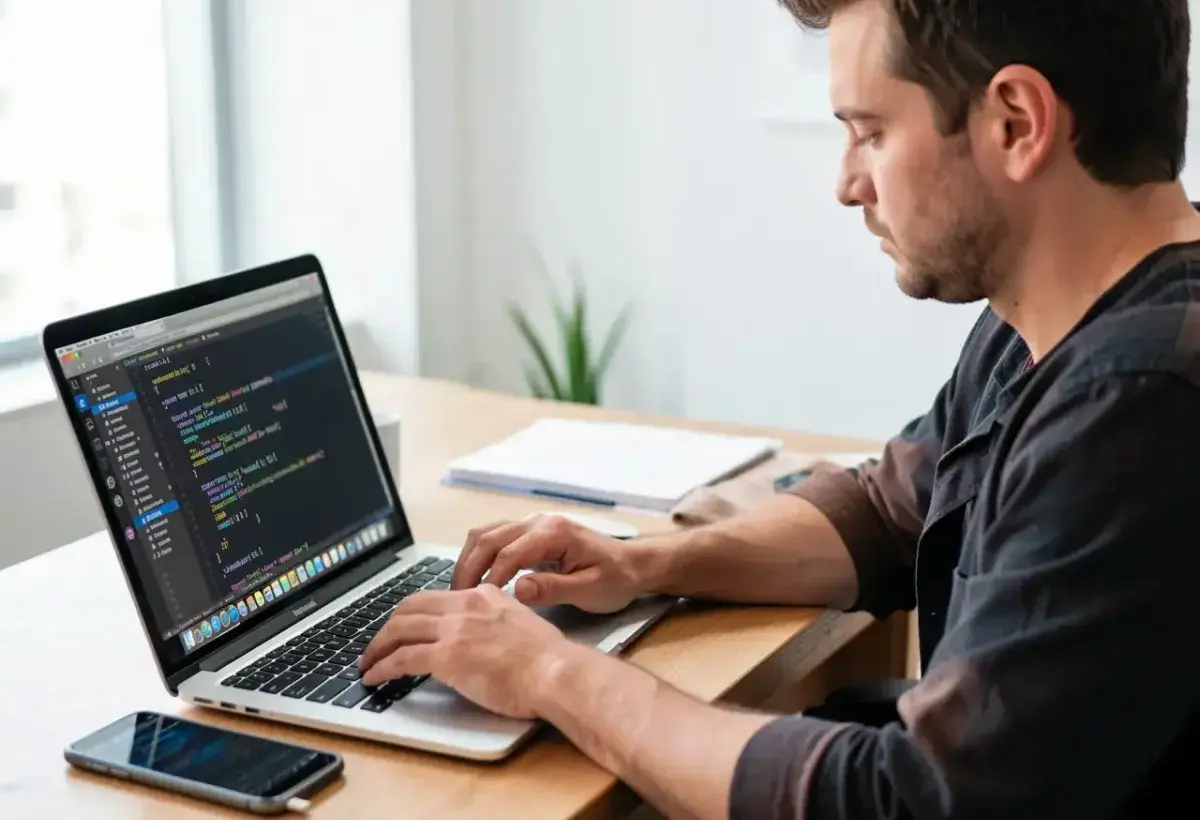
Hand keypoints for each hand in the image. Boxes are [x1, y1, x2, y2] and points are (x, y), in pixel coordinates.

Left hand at [357, 585, 573, 718]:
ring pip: (398, 630)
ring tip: (368, 664)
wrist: (555, 672)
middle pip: (408, 608)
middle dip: (386, 628)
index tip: (401, 629)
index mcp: (482, 595)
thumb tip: (477, 636)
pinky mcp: (447, 657)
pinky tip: (375, 678)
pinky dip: (382, 668)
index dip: (409, 614)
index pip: (433, 597)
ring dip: (377, 648)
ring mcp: (454, 630)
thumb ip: (493, 621)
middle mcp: (465, 606)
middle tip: (377, 646)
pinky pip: (401, 659)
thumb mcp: (518, 622)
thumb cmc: (546, 659)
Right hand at [451, 515, 641, 612]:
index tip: (478, 604)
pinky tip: (475, 579)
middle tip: (456, 600)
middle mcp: (539, 521)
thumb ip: (554, 589)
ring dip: (469, 559)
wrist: (633, 565)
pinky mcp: (530, 532)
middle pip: (489, 538)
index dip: (490, 579)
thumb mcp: (591, 590)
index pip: (509, 553)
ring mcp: (533, 523)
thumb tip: (517, 589)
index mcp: (554, 533)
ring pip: (486, 533)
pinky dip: (479, 555)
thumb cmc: (616, 579)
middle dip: (469, 568)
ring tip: (460, 591)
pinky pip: (494, 536)